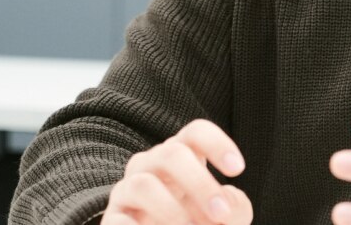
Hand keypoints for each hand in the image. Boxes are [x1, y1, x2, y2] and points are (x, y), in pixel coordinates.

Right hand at [103, 118, 252, 224]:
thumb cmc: (199, 222)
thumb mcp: (225, 216)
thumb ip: (235, 208)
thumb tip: (224, 205)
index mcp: (183, 155)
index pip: (196, 133)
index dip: (216, 143)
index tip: (238, 169)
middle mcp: (152, 164)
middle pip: (172, 155)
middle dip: (200, 184)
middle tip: (222, 215)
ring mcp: (128, 189)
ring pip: (143, 185)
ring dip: (172, 211)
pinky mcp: (113, 218)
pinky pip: (119, 219)